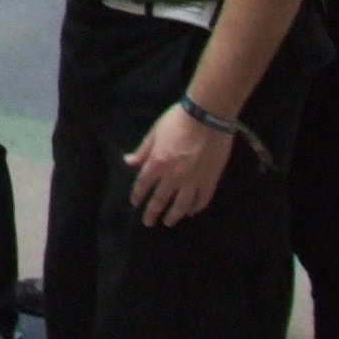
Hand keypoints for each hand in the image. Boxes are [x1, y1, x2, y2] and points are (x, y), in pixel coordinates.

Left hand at [125, 99, 232, 226]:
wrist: (208, 115)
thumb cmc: (178, 120)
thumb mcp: (155, 132)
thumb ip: (143, 150)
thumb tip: (128, 162)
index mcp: (157, 163)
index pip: (143, 184)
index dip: (137, 195)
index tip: (135, 203)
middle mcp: (174, 176)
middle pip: (160, 200)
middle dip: (152, 213)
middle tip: (148, 223)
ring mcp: (193, 180)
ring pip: (182, 205)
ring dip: (173, 216)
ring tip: (168, 222)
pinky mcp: (211, 180)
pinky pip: (202, 200)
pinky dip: (196, 208)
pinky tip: (191, 212)